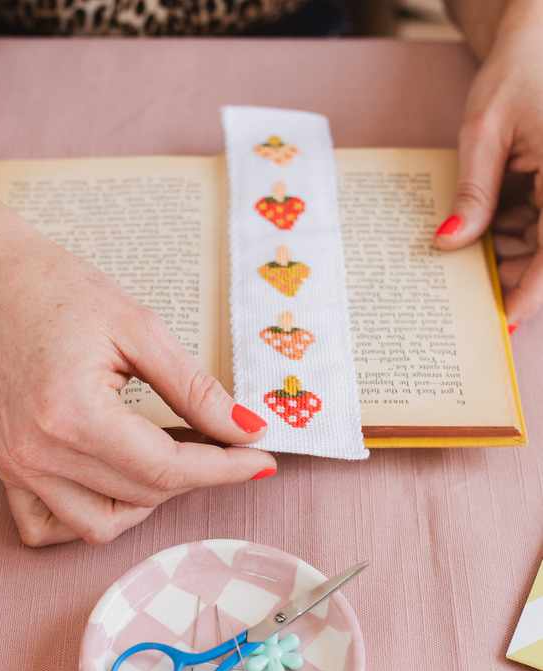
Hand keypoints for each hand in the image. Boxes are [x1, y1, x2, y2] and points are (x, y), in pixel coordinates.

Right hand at [0, 222, 275, 546]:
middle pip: (142, 496)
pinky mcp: (7, 468)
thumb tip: (248, 429)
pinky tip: (113, 484)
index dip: (224, 469)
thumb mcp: (141, 328)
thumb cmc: (62, 292)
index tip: (262, 460)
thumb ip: (196, 388)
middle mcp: (39, 453)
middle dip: (195, 476)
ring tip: (165, 457)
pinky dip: (88, 518)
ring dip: (146, 502)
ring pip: (100, 525)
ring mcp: (18, 466)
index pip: (166, 468)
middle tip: (222, 443)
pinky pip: (47, 528)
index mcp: (73, 413)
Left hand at [434, 2, 542, 325]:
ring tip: (471, 239)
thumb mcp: (484, 131)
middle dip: (511, 269)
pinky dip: (513, 228)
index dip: (532, 291)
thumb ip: (473, 192)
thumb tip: (450, 244)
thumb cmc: (519, 71)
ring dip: (508, 249)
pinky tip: (486, 221)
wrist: (540, 36)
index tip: (506, 322)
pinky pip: (541, 222)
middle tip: (468, 281)